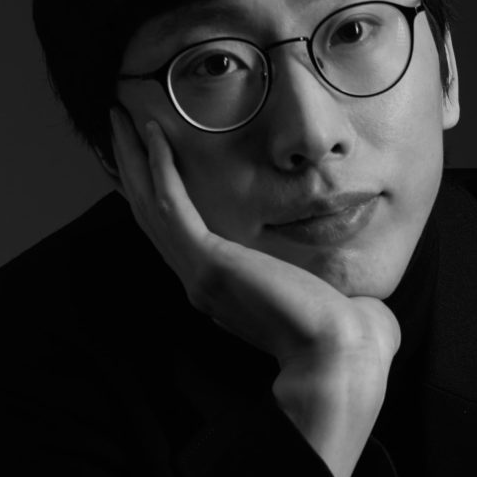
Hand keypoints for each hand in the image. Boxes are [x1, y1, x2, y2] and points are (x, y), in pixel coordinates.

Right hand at [107, 106, 400, 372]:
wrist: (342, 358)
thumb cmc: (348, 337)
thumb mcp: (326, 300)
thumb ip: (327, 287)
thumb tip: (357, 288)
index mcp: (222, 292)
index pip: (176, 236)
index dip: (156, 195)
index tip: (150, 159)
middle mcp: (201, 284)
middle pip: (150, 216)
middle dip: (132, 168)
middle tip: (120, 125)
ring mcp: (200, 276)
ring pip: (149, 206)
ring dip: (133, 159)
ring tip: (121, 118)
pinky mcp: (209, 265)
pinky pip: (171, 206)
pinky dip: (159, 168)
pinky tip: (155, 133)